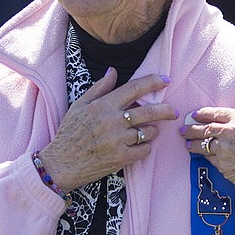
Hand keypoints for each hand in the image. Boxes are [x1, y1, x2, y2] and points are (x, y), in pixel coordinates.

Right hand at [38, 70, 176, 191]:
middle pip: (150, 111)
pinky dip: (146, 146)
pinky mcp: (122, 158)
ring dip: (152, 130)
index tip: (165, 80)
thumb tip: (114, 71)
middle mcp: (113, 121)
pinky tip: (139, 145)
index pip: (134, 88)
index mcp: (103, 105)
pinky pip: (145, 149)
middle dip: (166, 110)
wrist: (61, 164)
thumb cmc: (69, 133)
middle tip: (173, 111)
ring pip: (149, 131)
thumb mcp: (79, 106)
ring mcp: (119, 140)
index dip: (153, 82)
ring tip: (147, 131)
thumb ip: (99, 88)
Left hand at [182, 107, 234, 193]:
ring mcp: (224, 148)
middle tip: (184, 130)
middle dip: (191, 128)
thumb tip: (234, 128)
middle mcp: (230, 130)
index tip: (195, 115)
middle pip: (203, 127)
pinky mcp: (222, 164)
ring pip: (201, 144)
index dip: (202, 114)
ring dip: (192, 144)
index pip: (215, 113)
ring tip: (187, 144)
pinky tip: (201, 156)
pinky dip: (204, 156)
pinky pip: (208, 158)